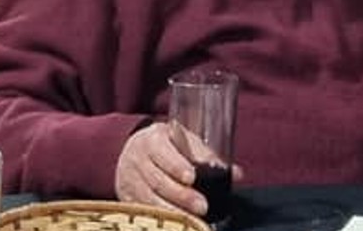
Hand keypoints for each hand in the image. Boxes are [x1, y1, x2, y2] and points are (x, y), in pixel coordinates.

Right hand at [116, 122, 235, 216]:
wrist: (130, 151)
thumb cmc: (165, 146)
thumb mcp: (183, 141)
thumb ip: (207, 156)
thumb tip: (235, 173)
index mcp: (153, 140)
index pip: (164, 154)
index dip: (177, 166)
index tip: (191, 177)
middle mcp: (138, 159)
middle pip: (159, 181)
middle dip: (182, 195)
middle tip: (202, 205)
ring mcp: (130, 180)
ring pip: (150, 199)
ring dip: (173, 210)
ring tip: (193, 219)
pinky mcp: (127, 198)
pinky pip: (143, 210)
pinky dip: (160, 218)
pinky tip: (175, 224)